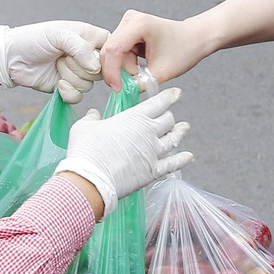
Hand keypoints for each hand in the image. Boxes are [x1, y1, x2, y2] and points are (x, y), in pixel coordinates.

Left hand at [0, 21, 108, 101]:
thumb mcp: (57, 35)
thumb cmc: (32, 39)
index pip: (111, 49)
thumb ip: (80, 48)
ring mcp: (77, 72)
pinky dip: (68, 92)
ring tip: (56, 65)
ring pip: (89, 84)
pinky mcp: (68, 87)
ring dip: (70, 77)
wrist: (11, 58)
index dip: (108, 58)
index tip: (95, 60)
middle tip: (63, 57)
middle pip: (101, 70)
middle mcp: (86, 55)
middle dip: (80, 67)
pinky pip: (78, 96)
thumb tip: (96, 68)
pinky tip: (57, 84)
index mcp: (88, 37)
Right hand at [54, 86, 192, 215]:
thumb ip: (92, 118)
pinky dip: (182, 159)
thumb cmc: (85, 150)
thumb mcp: (84, 127)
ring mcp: (153, 152)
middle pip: (168, 120)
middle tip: (169, 115)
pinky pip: (173, 164)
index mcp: (134, 117)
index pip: (158, 102)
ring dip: (180, 133)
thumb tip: (94, 114)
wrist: (90, 179)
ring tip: (184, 128)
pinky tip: (189, 157)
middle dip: (169, 116)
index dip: (170, 96)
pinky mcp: (153, 171)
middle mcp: (148, 132)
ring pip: (173, 139)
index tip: (176, 93)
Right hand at [99, 11, 212, 90]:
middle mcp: (130, 19)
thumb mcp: (162, 72)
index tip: (118, 89)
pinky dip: (127, 64)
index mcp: (139, 24)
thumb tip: (122, 92)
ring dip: (126, 68)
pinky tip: (141, 65)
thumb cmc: (184, 49)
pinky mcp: (127, 30)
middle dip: (121, 71)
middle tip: (136, 81)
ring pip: (114, 54)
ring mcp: (128, 23)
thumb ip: (139, 84)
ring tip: (145, 70)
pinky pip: (118, 52)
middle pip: (111, 51)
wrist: (195, 38)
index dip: (112, 72)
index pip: (114, 49)